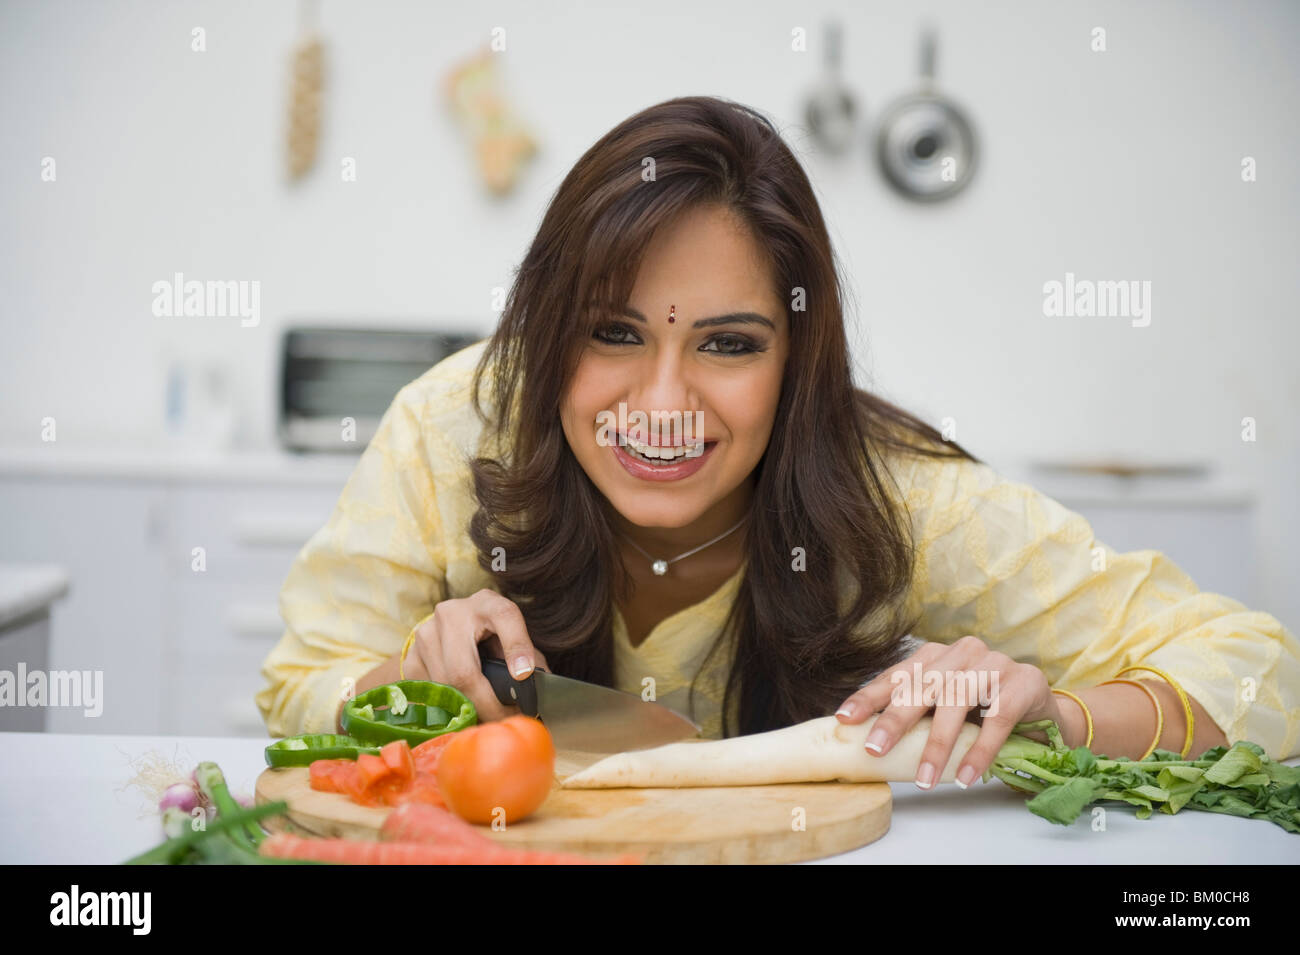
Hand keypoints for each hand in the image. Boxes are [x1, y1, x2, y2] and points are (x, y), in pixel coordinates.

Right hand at [407, 589, 549, 722]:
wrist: (451, 624)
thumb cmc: (491, 633)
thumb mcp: (512, 637)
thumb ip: (528, 657)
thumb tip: (537, 691)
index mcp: (486, 604)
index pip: (504, 617)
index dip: (516, 646)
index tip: (523, 675)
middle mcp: (451, 614)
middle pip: (464, 671)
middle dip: (487, 705)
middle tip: (506, 722)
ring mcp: (426, 635)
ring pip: (444, 688)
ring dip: (468, 711)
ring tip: (490, 720)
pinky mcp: (410, 657)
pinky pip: (429, 695)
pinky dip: (448, 710)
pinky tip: (464, 713)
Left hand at [834, 635, 1071, 788]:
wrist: (1042, 712)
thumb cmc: (983, 711)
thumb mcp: (945, 707)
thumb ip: (916, 713)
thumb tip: (868, 740)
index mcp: (936, 655)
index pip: (896, 676)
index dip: (869, 697)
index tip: (844, 719)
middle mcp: (962, 652)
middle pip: (922, 686)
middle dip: (895, 720)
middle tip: (875, 749)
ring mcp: (995, 663)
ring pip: (956, 702)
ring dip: (937, 745)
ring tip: (924, 779)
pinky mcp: (1024, 681)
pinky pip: (997, 720)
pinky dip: (979, 751)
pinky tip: (965, 776)